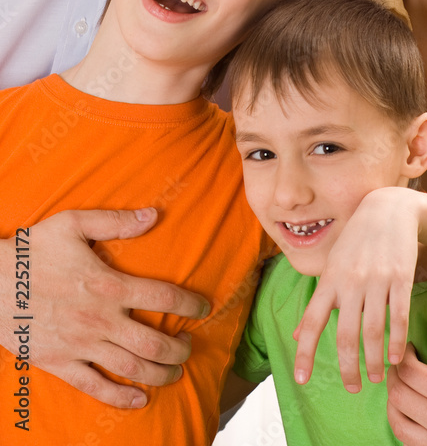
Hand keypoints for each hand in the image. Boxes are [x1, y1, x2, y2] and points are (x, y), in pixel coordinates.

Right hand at [0, 208, 209, 407]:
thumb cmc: (31, 251)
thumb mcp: (73, 224)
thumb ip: (116, 221)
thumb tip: (154, 215)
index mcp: (108, 285)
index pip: (162, 297)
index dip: (190, 304)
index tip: (205, 307)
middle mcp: (99, 319)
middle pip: (153, 341)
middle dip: (179, 347)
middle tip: (189, 346)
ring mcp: (80, 345)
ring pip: (130, 367)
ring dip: (159, 373)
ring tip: (174, 372)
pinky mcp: (60, 363)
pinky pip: (94, 387)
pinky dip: (119, 397)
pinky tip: (138, 400)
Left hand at [293, 188, 419, 391]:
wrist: (389, 208)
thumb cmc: (357, 240)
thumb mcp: (333, 265)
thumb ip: (318, 301)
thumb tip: (297, 333)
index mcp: (330, 280)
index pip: (311, 321)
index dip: (304, 352)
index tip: (301, 379)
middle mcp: (350, 281)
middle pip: (345, 335)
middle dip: (347, 368)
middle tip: (352, 388)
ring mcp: (376, 279)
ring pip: (373, 331)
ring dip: (375, 360)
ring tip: (376, 378)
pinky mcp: (400, 277)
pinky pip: (398, 316)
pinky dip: (397, 341)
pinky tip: (396, 357)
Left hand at [386, 340, 426, 445]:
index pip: (410, 374)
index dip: (404, 355)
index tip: (411, 347)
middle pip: (398, 397)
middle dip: (393, 374)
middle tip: (401, 361)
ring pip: (399, 425)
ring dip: (393, 401)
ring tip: (401, 385)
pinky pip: (411, 445)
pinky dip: (403, 426)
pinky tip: (412, 412)